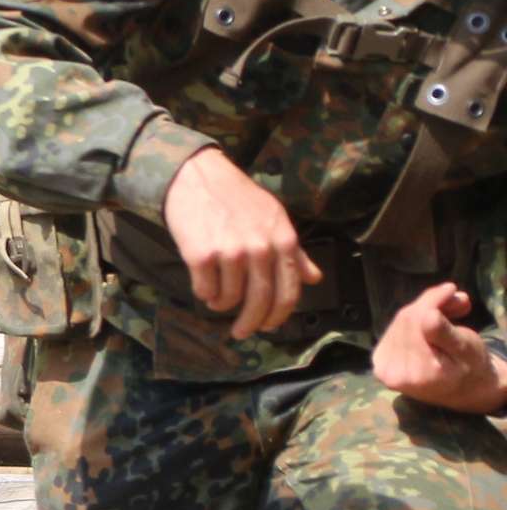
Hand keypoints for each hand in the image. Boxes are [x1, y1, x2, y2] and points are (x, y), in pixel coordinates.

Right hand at [162, 147, 319, 339]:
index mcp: (283, 240)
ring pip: (229, 298)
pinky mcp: (201, 254)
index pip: (289, 290)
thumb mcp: (274, 218)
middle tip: (241, 332)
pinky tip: (204, 286)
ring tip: (217, 299)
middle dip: (250, 322)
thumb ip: (295, 251)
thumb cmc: (237, 197)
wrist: (197, 177)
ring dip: (222, 304)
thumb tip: (313, 278)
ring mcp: (230, 252)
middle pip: (260, 300)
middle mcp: (260, 248)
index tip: (269, 327)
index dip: (279, 315)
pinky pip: (204, 289)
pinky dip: (204, 293)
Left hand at [373, 282, 506, 413]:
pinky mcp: (379, 362)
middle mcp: (392, 374)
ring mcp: (382, 369)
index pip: (415, 322)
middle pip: (405, 320)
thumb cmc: (469, 368)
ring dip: (424, 310)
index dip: (432, 300)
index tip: (452, 289)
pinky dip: (413, 320)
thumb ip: (445, 335)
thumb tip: (428, 316)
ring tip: (450, 309)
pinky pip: (394, 330)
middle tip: (456, 297)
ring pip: (399, 322)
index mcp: (417, 373)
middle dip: (431, 304)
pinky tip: (431, 320)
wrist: (463, 389)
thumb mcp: (465, 350)